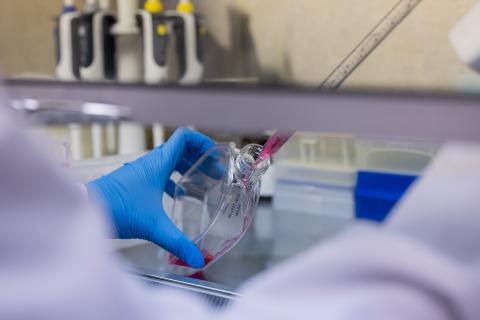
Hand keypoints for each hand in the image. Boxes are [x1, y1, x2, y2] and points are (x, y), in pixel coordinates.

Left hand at [87, 128, 215, 267]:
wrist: (85, 210)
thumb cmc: (118, 210)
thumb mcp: (153, 226)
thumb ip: (177, 243)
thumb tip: (198, 260)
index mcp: (158, 163)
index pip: (184, 137)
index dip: (202, 141)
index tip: (215, 154)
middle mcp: (149, 163)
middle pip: (179, 149)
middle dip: (198, 158)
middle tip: (213, 172)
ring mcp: (139, 171)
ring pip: (168, 160)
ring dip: (185, 166)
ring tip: (199, 181)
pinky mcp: (132, 181)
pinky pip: (157, 172)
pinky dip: (170, 178)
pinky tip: (175, 195)